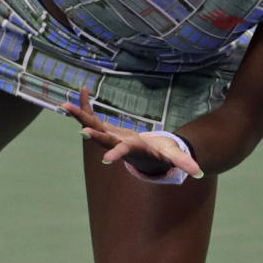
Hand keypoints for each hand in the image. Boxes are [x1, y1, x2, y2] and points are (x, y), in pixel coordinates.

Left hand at [61, 86, 202, 177]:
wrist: (144, 156)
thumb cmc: (160, 155)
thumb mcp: (172, 157)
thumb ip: (184, 163)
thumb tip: (199, 172)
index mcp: (131, 149)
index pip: (123, 152)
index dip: (115, 154)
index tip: (105, 160)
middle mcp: (115, 144)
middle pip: (102, 138)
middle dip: (92, 134)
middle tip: (80, 131)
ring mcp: (108, 136)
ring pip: (91, 125)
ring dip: (78, 116)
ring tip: (63, 105)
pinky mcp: (104, 128)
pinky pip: (92, 115)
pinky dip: (86, 104)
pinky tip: (81, 90)